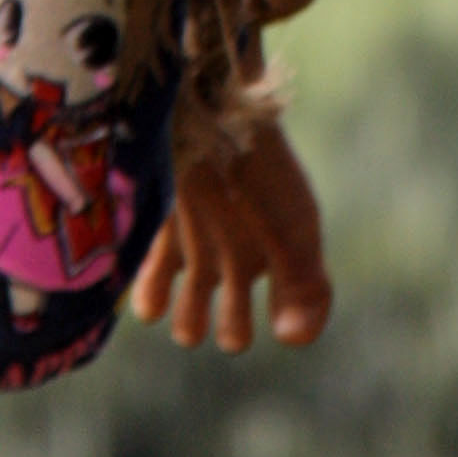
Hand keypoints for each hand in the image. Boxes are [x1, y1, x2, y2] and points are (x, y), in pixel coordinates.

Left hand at [130, 114, 332, 352]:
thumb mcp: (294, 230)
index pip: (291, 303)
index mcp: (281, 249)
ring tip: (186, 320)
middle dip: (232, 330)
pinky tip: (152, 297)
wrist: (204, 114)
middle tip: (227, 328)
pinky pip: (151, 282)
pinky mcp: (160, 230)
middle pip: (236, 317)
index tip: (267, 322)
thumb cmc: (256, 174)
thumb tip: (292, 341)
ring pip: (192, 308)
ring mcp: (199, 240)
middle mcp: (241, 249)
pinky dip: (150, 297)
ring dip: (188, 323)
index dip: (286, 320)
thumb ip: (307, 288)